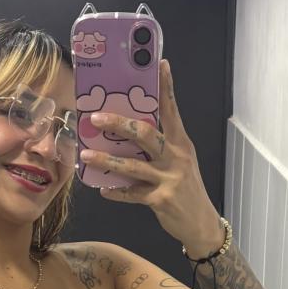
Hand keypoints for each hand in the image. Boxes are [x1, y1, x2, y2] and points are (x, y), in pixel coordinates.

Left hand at [79, 60, 223, 251]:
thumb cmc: (186, 189)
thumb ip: (162, 147)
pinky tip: (103, 191)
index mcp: (181, 143)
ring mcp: (169, 179)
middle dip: (119, 124)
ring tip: (86, 155)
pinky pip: (132, 194)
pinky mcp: (160, 200)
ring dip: (106, 160)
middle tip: (97, 117)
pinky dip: (116, 192)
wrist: (201, 224)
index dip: (166, 87)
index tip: (161, 64)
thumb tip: (130, 131)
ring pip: (133, 166)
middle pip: (146, 134)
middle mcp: (176, 157)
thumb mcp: (180, 162)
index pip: (172, 110)